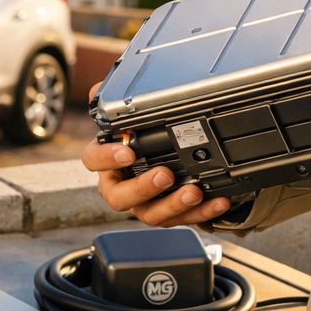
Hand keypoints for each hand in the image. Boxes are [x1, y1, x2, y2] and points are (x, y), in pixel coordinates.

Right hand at [81, 82, 232, 225]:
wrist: (168, 155)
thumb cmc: (141, 136)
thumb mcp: (128, 112)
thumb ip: (113, 98)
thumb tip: (97, 91)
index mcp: (107, 161)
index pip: (94, 161)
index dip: (107, 158)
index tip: (127, 152)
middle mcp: (122, 186)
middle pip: (120, 197)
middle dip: (143, 188)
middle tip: (165, 175)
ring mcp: (144, 204)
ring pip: (151, 214)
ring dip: (173, 204)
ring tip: (193, 192)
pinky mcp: (169, 214)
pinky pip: (183, 218)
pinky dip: (201, 211)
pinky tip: (217, 201)